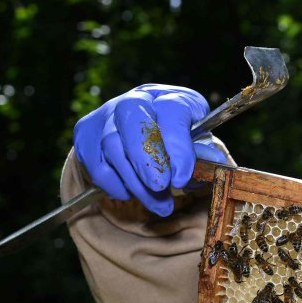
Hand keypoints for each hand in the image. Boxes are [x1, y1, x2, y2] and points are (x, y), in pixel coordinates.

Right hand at [72, 84, 226, 216]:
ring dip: (135, 183)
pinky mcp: (86, 132)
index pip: (172, 112)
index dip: (177, 146)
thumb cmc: (175, 140)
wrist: (141, 133)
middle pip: (132, 123)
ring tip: (158, 205)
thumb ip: (202, 153)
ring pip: (113, 148)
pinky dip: (114, 184)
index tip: (182, 177)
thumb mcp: (196, 144)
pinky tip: (132, 193)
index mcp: (168, 97)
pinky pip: (95, 164)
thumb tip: (215, 162)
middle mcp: (134, 100)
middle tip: (161, 188)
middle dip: (147, 160)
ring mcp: (106, 115)